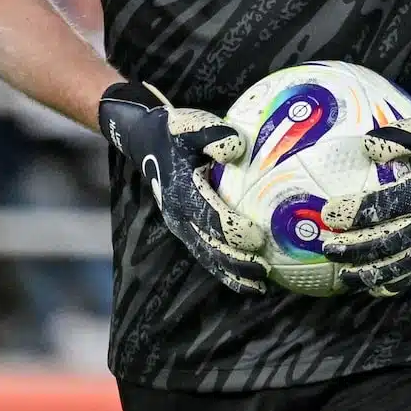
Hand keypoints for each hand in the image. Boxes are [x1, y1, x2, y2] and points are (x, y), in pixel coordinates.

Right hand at [99, 81, 269, 294]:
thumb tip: (236, 147)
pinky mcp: (186, 229)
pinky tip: (248, 280)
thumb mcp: (190, 124)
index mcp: (183, 192)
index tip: (259, 238)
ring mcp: (181, 226)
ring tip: (260, 287)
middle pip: (211, 247)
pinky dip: (226, 269)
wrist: (145, 142)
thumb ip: (213, 133)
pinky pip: (207, 254)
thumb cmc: (175, 132)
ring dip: (233, 274)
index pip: (211, 217)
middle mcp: (180, 215)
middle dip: (237, 262)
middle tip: (264, 273)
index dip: (234, 229)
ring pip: (208, 257)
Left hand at [318, 105, 410, 296]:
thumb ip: (399, 137)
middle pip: (385, 242)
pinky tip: (373, 286)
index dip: (353, 213)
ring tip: (343, 276)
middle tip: (326, 248)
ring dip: (368, 272)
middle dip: (353, 248)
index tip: (327, 214)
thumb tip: (364, 145)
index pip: (382, 207)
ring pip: (399, 265)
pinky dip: (394, 282)